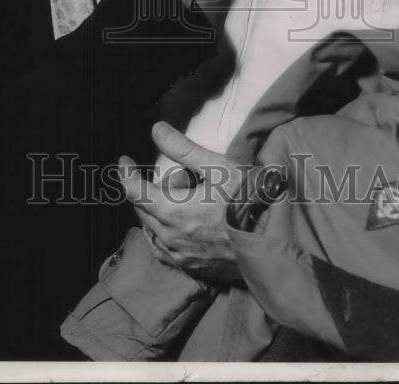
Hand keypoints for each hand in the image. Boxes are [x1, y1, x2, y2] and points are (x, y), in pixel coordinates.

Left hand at [118, 121, 244, 282]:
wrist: (274, 241)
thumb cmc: (247, 201)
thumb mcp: (216, 166)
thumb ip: (183, 148)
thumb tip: (156, 130)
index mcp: (171, 211)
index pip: (135, 191)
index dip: (126, 174)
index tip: (124, 161)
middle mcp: (170, 237)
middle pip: (143, 210)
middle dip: (153, 189)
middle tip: (182, 177)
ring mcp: (180, 256)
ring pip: (153, 231)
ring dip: (158, 212)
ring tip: (185, 199)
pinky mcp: (193, 268)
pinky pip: (165, 250)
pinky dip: (164, 234)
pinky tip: (180, 225)